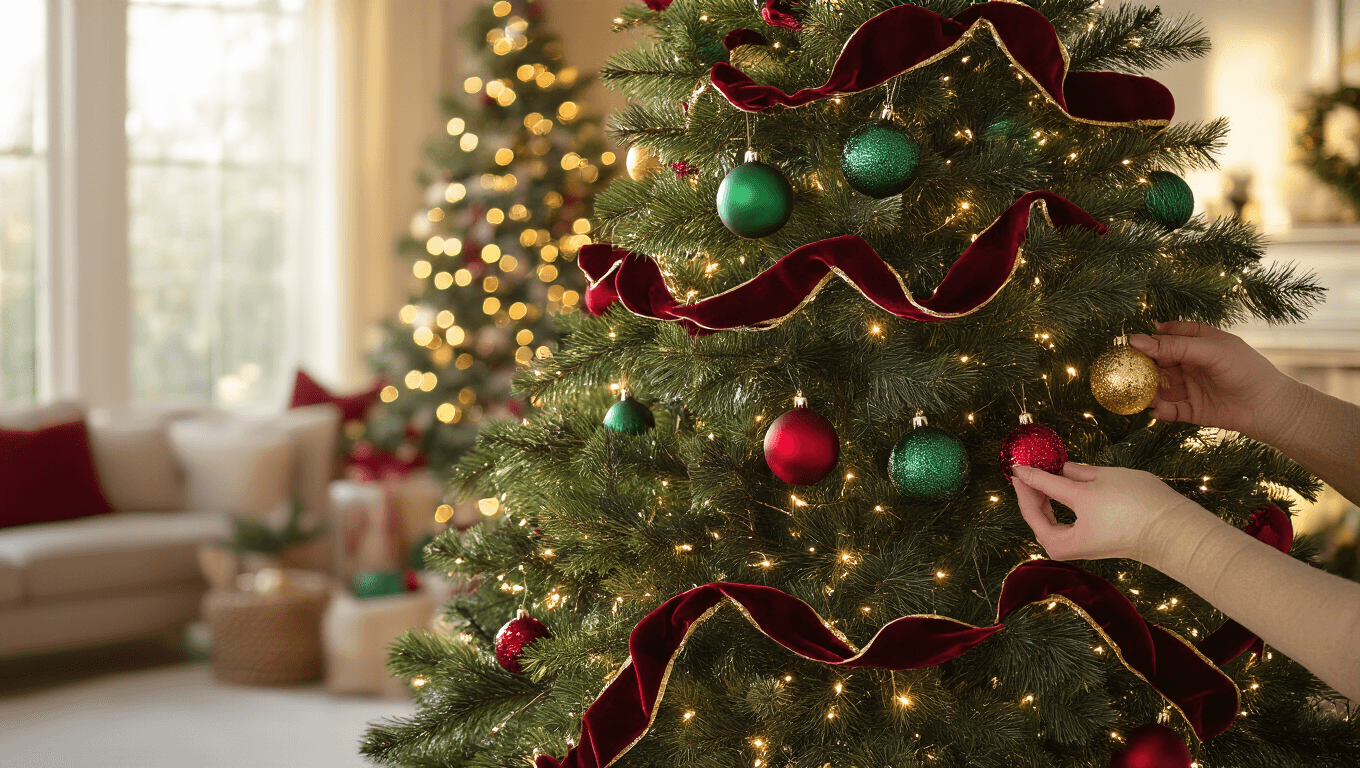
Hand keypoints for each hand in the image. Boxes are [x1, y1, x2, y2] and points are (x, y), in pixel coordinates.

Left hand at [1011, 463, 1202, 561]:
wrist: (1176, 531)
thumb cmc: (1136, 505)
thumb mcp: (1096, 482)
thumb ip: (1070, 474)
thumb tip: (1059, 469)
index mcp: (1061, 537)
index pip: (1034, 501)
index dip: (1025, 479)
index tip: (1015, 464)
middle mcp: (1067, 548)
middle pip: (1036, 518)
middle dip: (1029, 492)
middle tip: (1025, 469)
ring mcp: (1081, 548)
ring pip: (1050, 523)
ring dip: (1043, 499)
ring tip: (1041, 476)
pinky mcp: (1094, 544)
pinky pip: (1067, 524)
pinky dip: (1060, 507)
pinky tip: (1062, 489)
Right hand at [1126, 322, 1297, 442]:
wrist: (1269, 407)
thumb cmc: (1245, 370)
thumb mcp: (1209, 351)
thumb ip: (1173, 347)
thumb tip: (1135, 341)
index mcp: (1200, 342)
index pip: (1170, 334)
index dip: (1152, 337)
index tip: (1133, 342)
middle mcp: (1192, 364)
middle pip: (1160, 362)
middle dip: (1144, 366)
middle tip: (1127, 370)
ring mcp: (1191, 387)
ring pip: (1161, 387)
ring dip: (1149, 390)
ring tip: (1141, 393)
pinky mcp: (1191, 410)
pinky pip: (1169, 409)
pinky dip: (1161, 410)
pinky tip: (1158, 409)